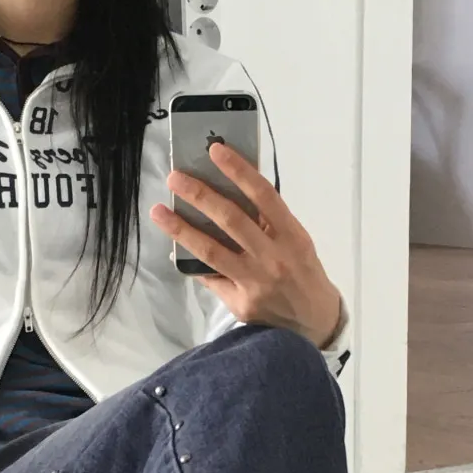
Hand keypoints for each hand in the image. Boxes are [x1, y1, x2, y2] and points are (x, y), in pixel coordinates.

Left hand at [152, 143, 342, 349]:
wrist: (314, 321)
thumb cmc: (302, 272)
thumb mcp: (296, 241)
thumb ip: (268, 221)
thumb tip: (228, 191)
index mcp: (291, 235)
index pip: (264, 195)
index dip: (239, 170)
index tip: (216, 150)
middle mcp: (274, 256)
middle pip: (231, 220)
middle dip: (200, 195)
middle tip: (175, 177)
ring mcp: (256, 281)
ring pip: (212, 250)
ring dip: (182, 229)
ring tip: (159, 211)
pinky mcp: (241, 302)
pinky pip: (210, 278)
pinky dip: (190, 262)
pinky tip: (172, 250)